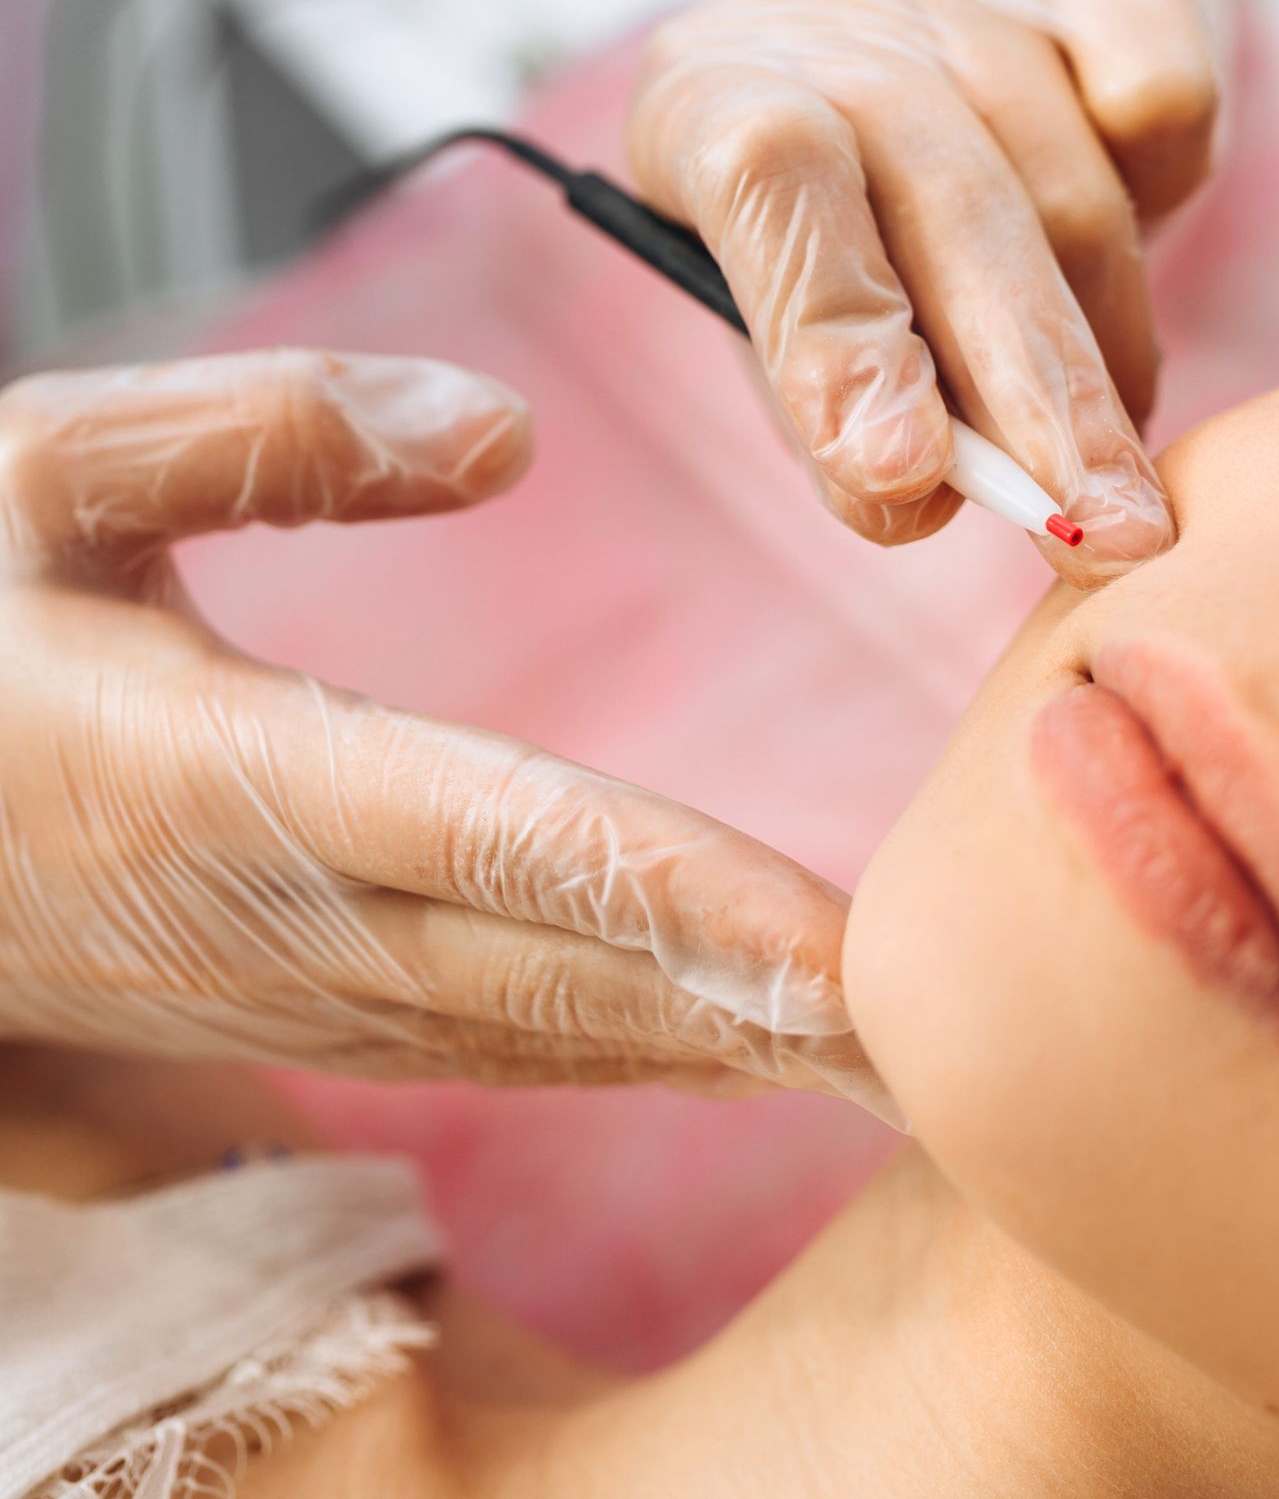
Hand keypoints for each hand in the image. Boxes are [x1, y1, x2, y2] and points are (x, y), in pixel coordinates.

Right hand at [0, 350, 890, 1115]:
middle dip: (769, 1019)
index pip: (498, 838)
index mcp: (222, 774)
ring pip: (551, 1036)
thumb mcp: (35, 477)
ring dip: (733, 1056)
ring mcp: (293, 989)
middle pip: (568, 975)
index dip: (678, 897)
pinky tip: (759, 1050)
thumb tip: (498, 435)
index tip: (840, 945)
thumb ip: (258, 436)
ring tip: (915, 1063)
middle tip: (965, 1046)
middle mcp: (280, 911)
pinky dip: (643, 1055)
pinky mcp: (298, 1014)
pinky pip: (503, 1046)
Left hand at [625, 0, 1230, 581]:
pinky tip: (1131, 216)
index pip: (769, 184)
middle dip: (1035, 398)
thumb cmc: (867, 200)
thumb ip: (840, 416)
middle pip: (949, 203)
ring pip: (1074, 186)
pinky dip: (1166, 199)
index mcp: (706, 95)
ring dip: (1108, 347)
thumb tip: (912, 502)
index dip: (838, 329)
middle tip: (1103, 531)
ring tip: (1108, 424)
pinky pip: (1165, 107)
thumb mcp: (808, 309)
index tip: (907, 471)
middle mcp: (820, 0)